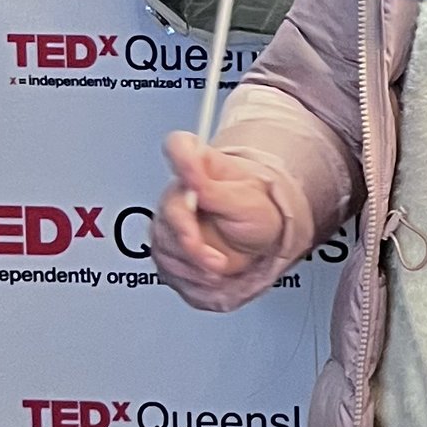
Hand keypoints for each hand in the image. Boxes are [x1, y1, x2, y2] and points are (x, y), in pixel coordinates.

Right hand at [154, 133, 286, 299]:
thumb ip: (212, 187)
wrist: (262, 240)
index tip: (196, 186)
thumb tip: (189, 162)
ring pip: (164, 249)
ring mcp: (169, 223)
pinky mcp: (168, 252)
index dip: (182, 162)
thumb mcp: (244, 201)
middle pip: (168, 215)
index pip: (178, 146)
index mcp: (199, 167)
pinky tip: (210, 274)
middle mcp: (178, 193)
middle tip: (216, 260)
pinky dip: (192, 281)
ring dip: (194, 267)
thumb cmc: (257, 212)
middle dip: (192, 244)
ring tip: (220, 266)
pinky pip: (169, 271)